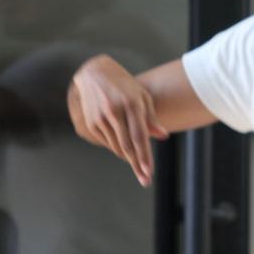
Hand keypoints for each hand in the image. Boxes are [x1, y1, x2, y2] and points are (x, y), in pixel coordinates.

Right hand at [68, 55, 169, 184]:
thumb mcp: (142, 96)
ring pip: (117, 147)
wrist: (94, 73)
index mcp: (131, 103)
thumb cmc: (124, 86)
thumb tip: (163, 136)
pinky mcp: (90, 123)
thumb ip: (151, 118)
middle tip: (145, 180)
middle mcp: (114, 111)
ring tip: (139, 164)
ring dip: (129, 157)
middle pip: (127, 146)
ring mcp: (100, 118)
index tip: (148, 171)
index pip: (139, 135)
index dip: (144, 155)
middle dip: (137, 165)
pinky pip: (107, 143)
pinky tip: (123, 146)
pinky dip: (117, 148)